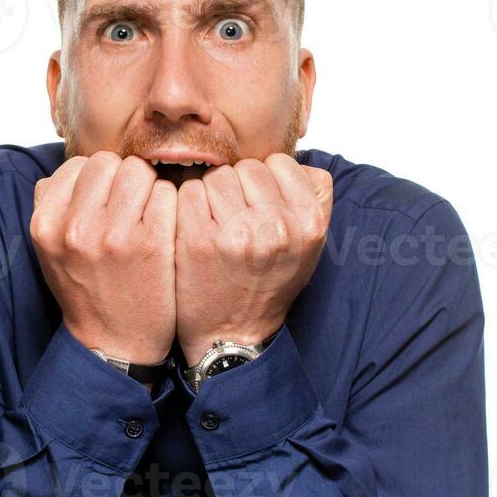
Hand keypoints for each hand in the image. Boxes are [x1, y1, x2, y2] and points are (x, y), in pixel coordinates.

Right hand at [30, 152, 177, 363]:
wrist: (114, 345)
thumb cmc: (87, 290)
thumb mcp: (53, 250)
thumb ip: (56, 206)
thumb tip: (76, 168)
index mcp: (46, 225)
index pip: (78, 165)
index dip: (98, 179)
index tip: (106, 203)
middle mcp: (76, 228)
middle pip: (110, 162)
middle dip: (123, 179)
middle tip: (130, 209)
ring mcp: (115, 235)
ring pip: (140, 171)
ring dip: (148, 188)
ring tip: (146, 217)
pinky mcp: (153, 243)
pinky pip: (167, 193)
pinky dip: (169, 206)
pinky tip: (164, 229)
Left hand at [175, 154, 332, 366]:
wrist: (231, 335)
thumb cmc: (268, 286)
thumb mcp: (307, 247)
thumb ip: (307, 200)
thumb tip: (285, 161)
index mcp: (309, 224)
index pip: (282, 163)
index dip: (267, 180)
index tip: (260, 204)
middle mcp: (277, 227)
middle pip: (248, 167)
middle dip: (239, 187)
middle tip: (236, 220)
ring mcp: (236, 232)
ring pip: (217, 175)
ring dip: (211, 194)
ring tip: (217, 225)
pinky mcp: (197, 238)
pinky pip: (188, 190)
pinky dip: (188, 205)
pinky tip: (196, 230)